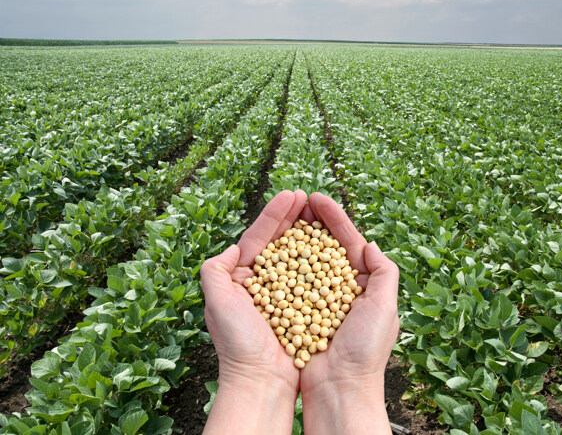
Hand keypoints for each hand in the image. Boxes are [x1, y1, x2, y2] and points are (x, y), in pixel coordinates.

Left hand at [200, 188, 307, 396]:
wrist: (260, 382)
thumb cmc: (237, 344)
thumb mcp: (216, 302)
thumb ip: (215, 270)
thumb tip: (232, 248)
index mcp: (241, 278)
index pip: (259, 237)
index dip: (275, 214)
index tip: (291, 194)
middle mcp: (263, 283)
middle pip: (279, 241)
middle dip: (292, 217)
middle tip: (307, 196)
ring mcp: (283, 294)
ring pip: (297, 255)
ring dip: (307, 233)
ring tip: (319, 212)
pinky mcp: (301, 307)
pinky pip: (311, 278)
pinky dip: (319, 260)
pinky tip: (330, 245)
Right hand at [298, 192, 398, 434]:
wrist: (339, 391)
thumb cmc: (365, 352)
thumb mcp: (385, 308)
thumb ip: (384, 272)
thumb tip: (370, 244)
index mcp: (363, 284)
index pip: (348, 240)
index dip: (333, 217)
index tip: (316, 197)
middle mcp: (339, 288)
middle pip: (324, 244)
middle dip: (312, 220)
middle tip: (297, 198)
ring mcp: (316, 298)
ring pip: (304, 258)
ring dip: (295, 235)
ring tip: (284, 215)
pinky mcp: (296, 310)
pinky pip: (288, 281)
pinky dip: (281, 263)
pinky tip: (272, 248)